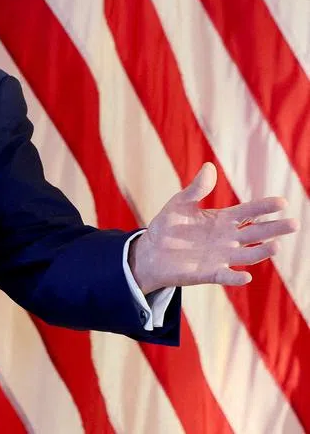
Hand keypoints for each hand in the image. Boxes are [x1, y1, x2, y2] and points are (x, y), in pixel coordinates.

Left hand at [129, 162, 298, 293]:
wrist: (151, 252)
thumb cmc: (167, 226)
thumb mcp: (180, 204)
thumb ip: (196, 189)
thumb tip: (209, 167)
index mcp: (222, 220)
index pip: (248, 212)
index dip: (264, 207)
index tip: (282, 202)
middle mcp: (227, 239)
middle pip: (256, 233)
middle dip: (274, 229)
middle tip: (294, 224)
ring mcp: (221, 257)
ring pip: (248, 255)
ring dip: (261, 252)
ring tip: (275, 246)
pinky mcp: (209, 273)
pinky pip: (226, 276)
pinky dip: (236, 277)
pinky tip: (245, 276)